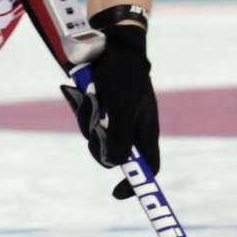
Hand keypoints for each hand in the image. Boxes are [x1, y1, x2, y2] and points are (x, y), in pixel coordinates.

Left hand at [60, 16, 159, 198]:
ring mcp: (119, 117)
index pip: (149, 167)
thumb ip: (120, 138)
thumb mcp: (121, 108)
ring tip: (90, 99)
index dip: (137, 184)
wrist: (112, 43)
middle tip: (94, 126)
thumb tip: (115, 165)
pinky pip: (92, 122)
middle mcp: (134, 127)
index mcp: (147, 130)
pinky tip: (86, 95)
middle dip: (101, 144)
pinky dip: (87, 113)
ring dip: (90, 124)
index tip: (117, 193)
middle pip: (116, 154)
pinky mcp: (105, 108)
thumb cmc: (122, 74)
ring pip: (100, 138)